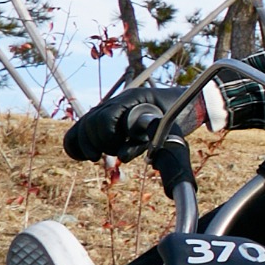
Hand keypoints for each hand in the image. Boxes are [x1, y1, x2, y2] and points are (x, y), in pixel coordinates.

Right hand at [63, 83, 224, 164]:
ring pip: (82, 126)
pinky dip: (76, 143)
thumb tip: (133, 165)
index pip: (104, 118)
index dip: (107, 137)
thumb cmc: (182, 116)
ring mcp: (109, 109)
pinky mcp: (104, 120)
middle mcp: (116, 101)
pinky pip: (80, 129)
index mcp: (132, 99)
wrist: (187, 102)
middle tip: (115, 153)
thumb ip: (158, 146)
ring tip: (97, 157)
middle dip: (100, 143)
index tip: (119, 150)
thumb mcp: (173, 131)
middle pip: (90, 122)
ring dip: (86, 144)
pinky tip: (82, 157)